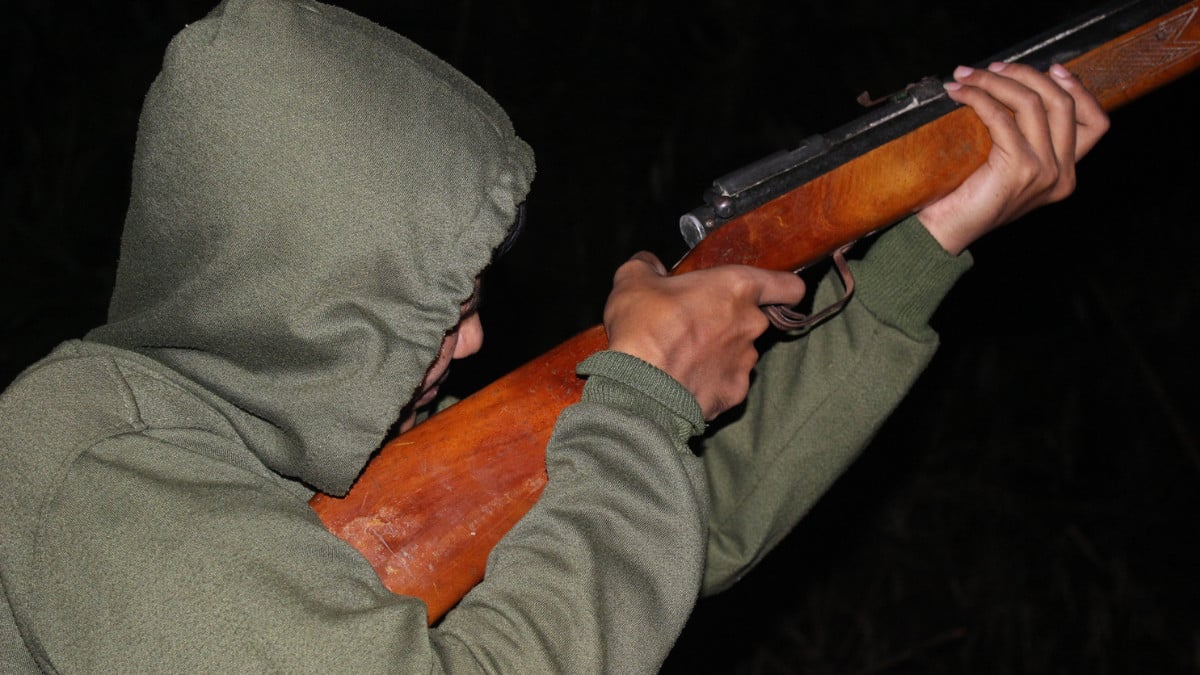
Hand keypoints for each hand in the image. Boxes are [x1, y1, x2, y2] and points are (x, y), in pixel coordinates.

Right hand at [603, 252, 805, 418]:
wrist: (639, 387)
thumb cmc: (644, 329)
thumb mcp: (633, 281)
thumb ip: (647, 265)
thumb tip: (649, 264)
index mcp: (736, 288)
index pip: (788, 286)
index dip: (783, 289)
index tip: (770, 293)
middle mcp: (751, 324)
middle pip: (756, 319)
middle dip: (730, 320)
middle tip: (696, 322)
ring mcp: (746, 362)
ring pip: (741, 352)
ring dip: (719, 351)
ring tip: (684, 355)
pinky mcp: (734, 393)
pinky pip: (727, 381)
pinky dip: (711, 380)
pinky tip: (684, 379)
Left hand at [918, 62, 1109, 254]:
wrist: (945, 232)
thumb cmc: (969, 198)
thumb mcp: (1010, 167)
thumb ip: (1028, 138)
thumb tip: (1021, 86)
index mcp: (1066, 174)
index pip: (1096, 123)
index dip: (1078, 89)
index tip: (1052, 69)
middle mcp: (1062, 175)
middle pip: (1063, 103)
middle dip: (1027, 75)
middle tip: (993, 68)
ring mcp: (1044, 173)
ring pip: (1032, 103)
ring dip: (996, 81)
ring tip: (968, 76)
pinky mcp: (1019, 168)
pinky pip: (1001, 117)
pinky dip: (978, 97)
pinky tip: (960, 92)